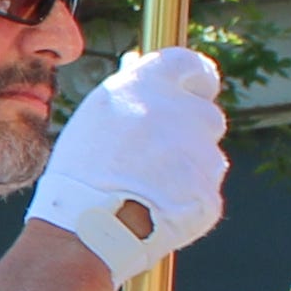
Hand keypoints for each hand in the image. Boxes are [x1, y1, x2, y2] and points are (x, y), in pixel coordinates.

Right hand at [22, 45, 227, 281]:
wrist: (88, 226)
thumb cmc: (80, 171)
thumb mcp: (97, 118)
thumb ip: (130, 93)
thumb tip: (143, 71)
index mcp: (149, 86)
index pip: (189, 65)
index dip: (195, 77)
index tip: (196, 86)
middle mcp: (182, 112)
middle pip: (204, 114)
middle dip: (189, 131)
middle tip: (158, 154)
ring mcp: (202, 154)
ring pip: (205, 156)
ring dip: (186, 168)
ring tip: (145, 189)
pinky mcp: (210, 192)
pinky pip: (203, 192)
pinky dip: (185, 201)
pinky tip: (153, 210)